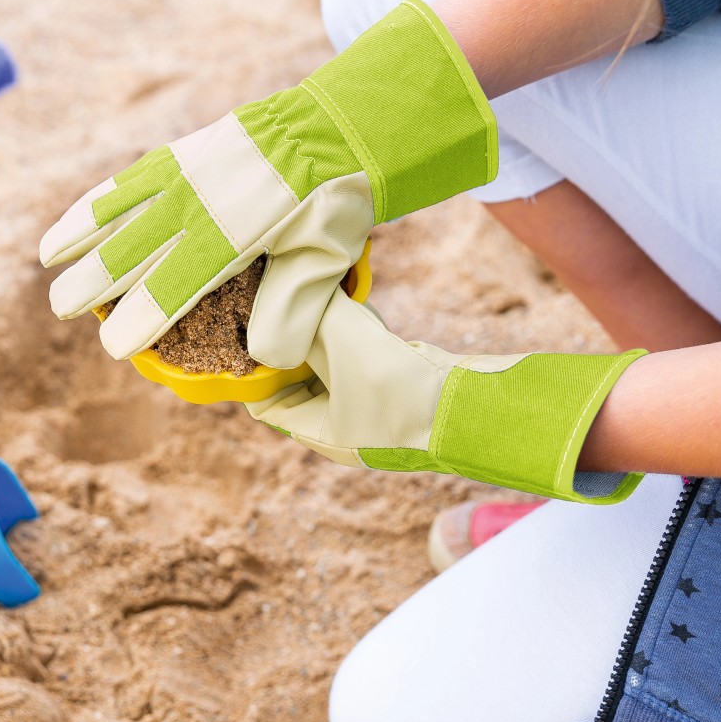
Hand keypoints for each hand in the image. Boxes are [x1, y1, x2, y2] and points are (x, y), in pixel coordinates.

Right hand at [39, 0, 495, 367]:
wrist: (335, 125)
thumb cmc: (333, 202)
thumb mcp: (327, 258)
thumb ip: (295, 309)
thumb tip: (267, 357)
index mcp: (236, 231)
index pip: (176, 283)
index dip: (141, 317)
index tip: (113, 347)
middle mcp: (201, 199)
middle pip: (132, 246)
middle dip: (91, 280)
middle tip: (60, 308)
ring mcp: (187, 171)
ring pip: (119, 206)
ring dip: (80, 233)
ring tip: (45, 258)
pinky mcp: (184, 152)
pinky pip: (130, 178)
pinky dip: (99, 199)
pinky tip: (78, 215)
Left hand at [247, 289, 646, 504]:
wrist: (480, 405)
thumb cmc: (403, 391)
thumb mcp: (344, 344)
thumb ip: (314, 316)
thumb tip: (296, 288)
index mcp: (321, 433)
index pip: (267, 406)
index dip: (251, 371)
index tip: (240, 330)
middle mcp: (346, 426)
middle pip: (300, 382)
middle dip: (288, 343)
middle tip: (271, 301)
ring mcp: (380, 407)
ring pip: (336, 364)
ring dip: (324, 330)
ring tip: (307, 292)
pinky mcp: (408, 385)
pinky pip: (369, 354)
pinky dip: (356, 329)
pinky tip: (353, 299)